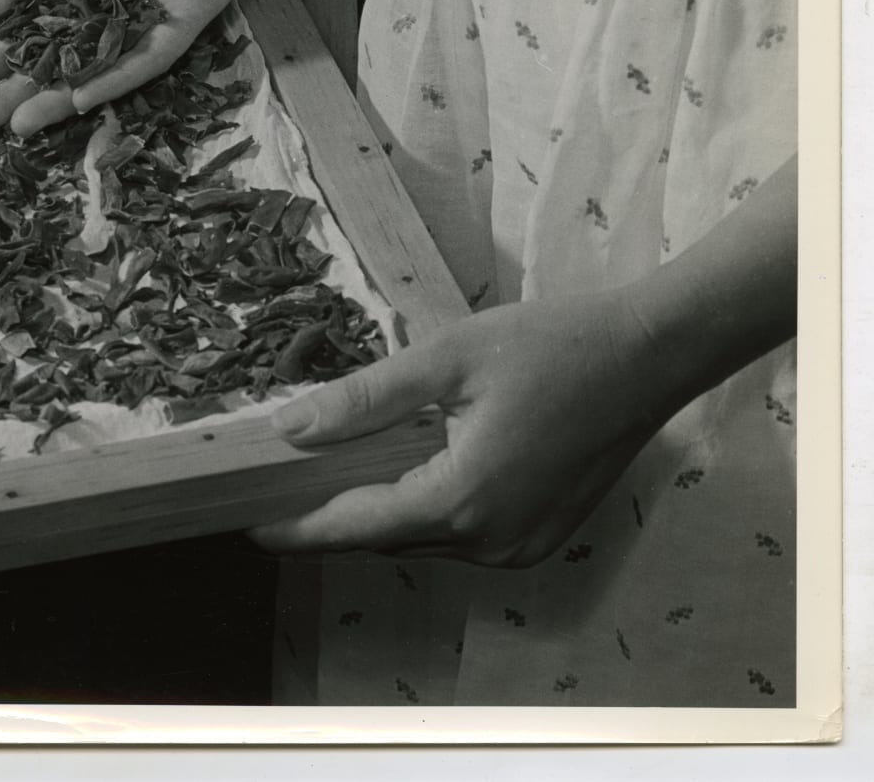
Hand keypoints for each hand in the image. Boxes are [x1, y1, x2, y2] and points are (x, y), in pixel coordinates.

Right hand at [0, 0, 300, 135]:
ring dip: (60, 97)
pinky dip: (115, 79)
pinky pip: (148, 56)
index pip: (35, 23)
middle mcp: (109, 3)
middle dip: (22, 85)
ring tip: (19, 124)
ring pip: (98, 66)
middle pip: (60, 54)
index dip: (3, 50)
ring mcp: (145, 14)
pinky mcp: (185, 19)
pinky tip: (81, 100)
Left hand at [250, 291, 671, 567]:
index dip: (296, 529)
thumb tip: (290, 429)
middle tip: (277, 489)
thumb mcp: (446, 358)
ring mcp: (518, 547)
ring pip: (421, 541)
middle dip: (330, 519)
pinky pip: (459, 537)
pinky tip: (402, 475)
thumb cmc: (550, 346)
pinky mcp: (538, 537)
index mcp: (463, 500)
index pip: (355, 529)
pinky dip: (423, 514)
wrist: (647, 356)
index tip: (246, 524)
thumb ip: (365, 399)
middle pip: (385, 540)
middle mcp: (490, 541)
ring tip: (327, 479)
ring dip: (377, 515)